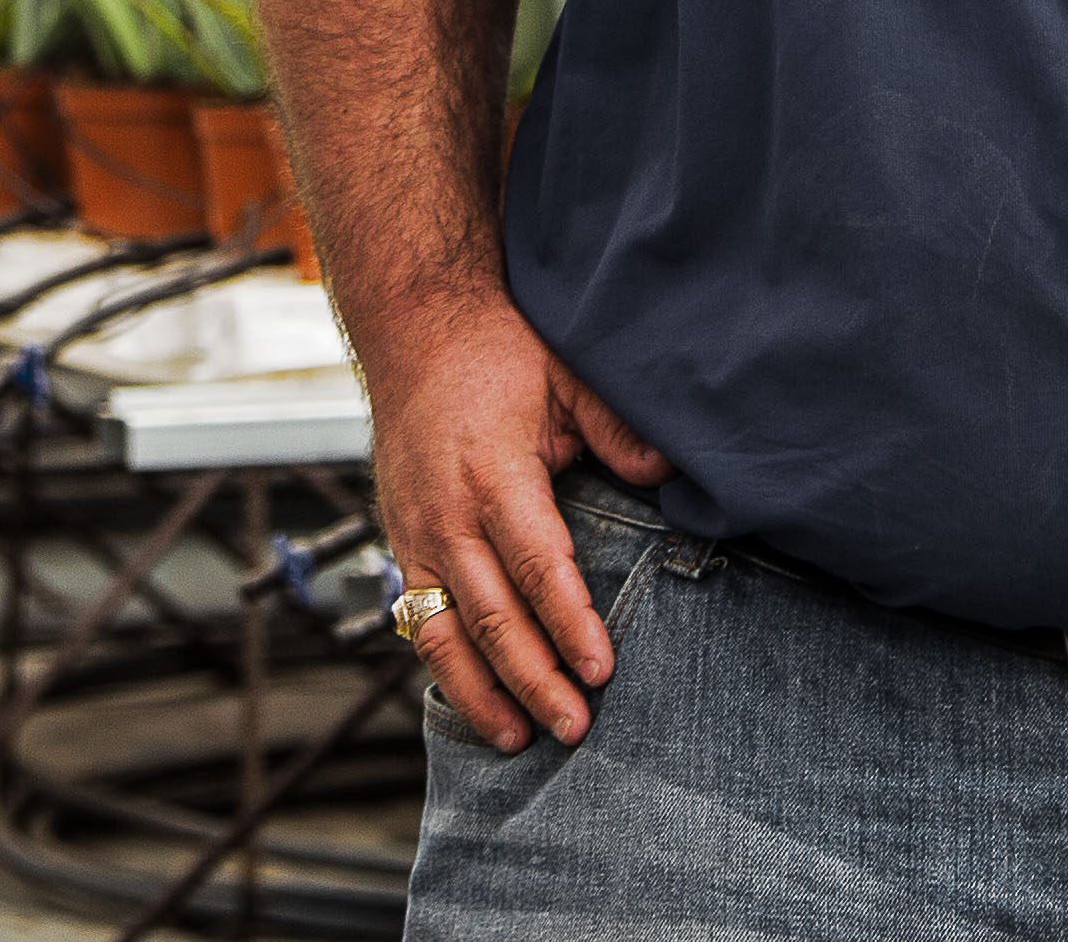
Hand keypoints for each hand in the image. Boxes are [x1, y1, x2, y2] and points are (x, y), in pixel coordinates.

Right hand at [368, 284, 671, 752]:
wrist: (415, 327)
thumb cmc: (503, 351)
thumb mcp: (569, 374)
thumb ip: (618, 428)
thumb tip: (669, 476)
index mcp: (493, 474)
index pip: (537, 566)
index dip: (570, 623)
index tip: (602, 670)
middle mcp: (445, 514)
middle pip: (491, 616)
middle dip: (534, 679)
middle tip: (575, 727)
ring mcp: (414, 532)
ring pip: (443, 633)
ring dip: (481, 692)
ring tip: (521, 739)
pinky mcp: (399, 541)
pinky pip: (417, 619)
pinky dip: (446, 666)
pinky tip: (478, 700)